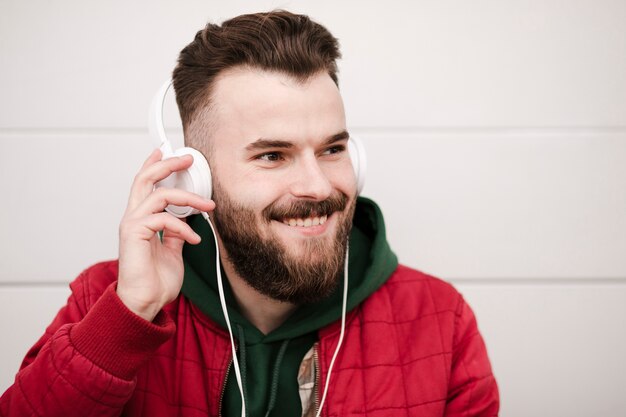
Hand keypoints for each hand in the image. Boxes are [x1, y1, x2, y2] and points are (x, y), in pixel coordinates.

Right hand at [116, 149, 214, 320]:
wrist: (145, 303)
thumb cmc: (155, 281)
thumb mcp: (172, 251)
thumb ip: (175, 232)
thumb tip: (186, 220)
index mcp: (141, 220)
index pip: (145, 185)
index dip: (155, 165)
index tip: (167, 152)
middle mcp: (134, 218)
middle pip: (145, 178)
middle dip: (167, 164)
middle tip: (187, 159)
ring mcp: (132, 225)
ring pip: (159, 195)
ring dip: (188, 198)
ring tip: (207, 206)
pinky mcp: (134, 234)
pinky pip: (163, 219)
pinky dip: (183, 227)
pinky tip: (194, 238)